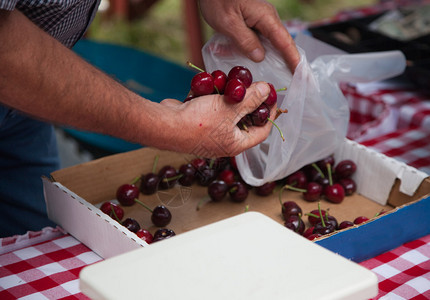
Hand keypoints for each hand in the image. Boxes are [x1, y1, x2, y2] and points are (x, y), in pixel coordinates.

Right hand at [159, 82, 273, 156]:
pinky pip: (210, 108)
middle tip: (253, 85)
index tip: (273, 98)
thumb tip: (267, 90)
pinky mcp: (196, 121)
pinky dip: (213, 96)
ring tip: (233, 80)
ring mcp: (209, 132)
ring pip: (226, 112)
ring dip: (230, 96)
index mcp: (236, 143)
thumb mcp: (230, 108)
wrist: (164, 125)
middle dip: (249, 101)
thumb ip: (251, 99)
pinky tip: (212, 82)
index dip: (271, 114)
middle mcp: (224, 141)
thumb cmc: (199, 122)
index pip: (262, 131)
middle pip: (244, 120)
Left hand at [199, 0, 299, 71]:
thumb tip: (260, 57)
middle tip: (297, 81)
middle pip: (282, 44)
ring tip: (282, 77)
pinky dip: (261, 53)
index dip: (294, 60)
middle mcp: (267, 18)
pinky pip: (260, 40)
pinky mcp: (252, 22)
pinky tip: (258, 64)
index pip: (285, 43)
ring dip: (274, 60)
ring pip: (271, 43)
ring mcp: (260, 20)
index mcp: (266, 17)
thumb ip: (245, 41)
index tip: (302, 76)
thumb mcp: (228, 23)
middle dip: (289, 63)